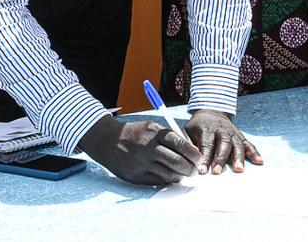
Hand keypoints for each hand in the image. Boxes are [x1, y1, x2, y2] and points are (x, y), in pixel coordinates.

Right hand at [77, 115, 202, 184]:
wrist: (107, 141)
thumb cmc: (135, 133)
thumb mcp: (152, 127)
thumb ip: (168, 137)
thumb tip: (189, 151)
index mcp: (155, 133)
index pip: (179, 143)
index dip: (192, 152)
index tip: (199, 157)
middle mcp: (148, 148)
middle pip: (175, 161)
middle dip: (189, 168)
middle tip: (195, 170)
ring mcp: (141, 163)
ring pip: (168, 173)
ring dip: (180, 176)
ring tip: (185, 174)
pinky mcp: (136, 176)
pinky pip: (157, 181)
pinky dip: (167, 180)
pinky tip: (172, 177)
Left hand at [184, 109, 262, 174]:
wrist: (211, 112)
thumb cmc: (197, 127)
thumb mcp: (187, 131)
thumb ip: (188, 145)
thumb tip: (191, 160)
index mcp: (206, 128)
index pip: (206, 144)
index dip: (205, 158)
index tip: (203, 171)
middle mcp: (221, 129)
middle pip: (223, 144)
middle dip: (221, 158)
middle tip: (218, 172)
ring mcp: (233, 132)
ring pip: (237, 144)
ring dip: (238, 157)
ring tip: (239, 169)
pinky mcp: (240, 136)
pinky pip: (248, 144)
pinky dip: (254, 152)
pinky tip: (259, 161)